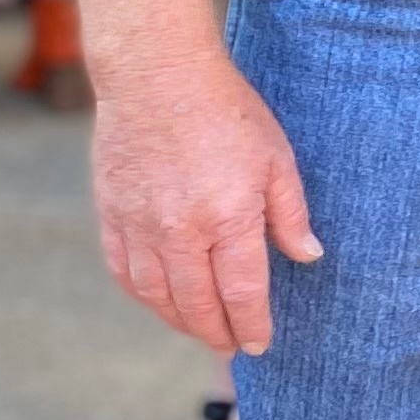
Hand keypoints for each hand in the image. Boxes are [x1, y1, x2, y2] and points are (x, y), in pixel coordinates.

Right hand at [91, 42, 321, 355]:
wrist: (156, 74)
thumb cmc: (226, 111)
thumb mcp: (276, 158)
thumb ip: (290, 214)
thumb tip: (307, 256)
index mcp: (227, 219)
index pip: (242, 293)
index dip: (251, 325)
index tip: (259, 343)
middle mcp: (179, 231)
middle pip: (197, 305)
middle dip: (217, 333)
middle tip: (231, 345)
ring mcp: (139, 225)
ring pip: (156, 296)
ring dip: (180, 321)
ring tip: (200, 329)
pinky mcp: (111, 213)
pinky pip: (124, 272)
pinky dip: (143, 295)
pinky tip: (159, 300)